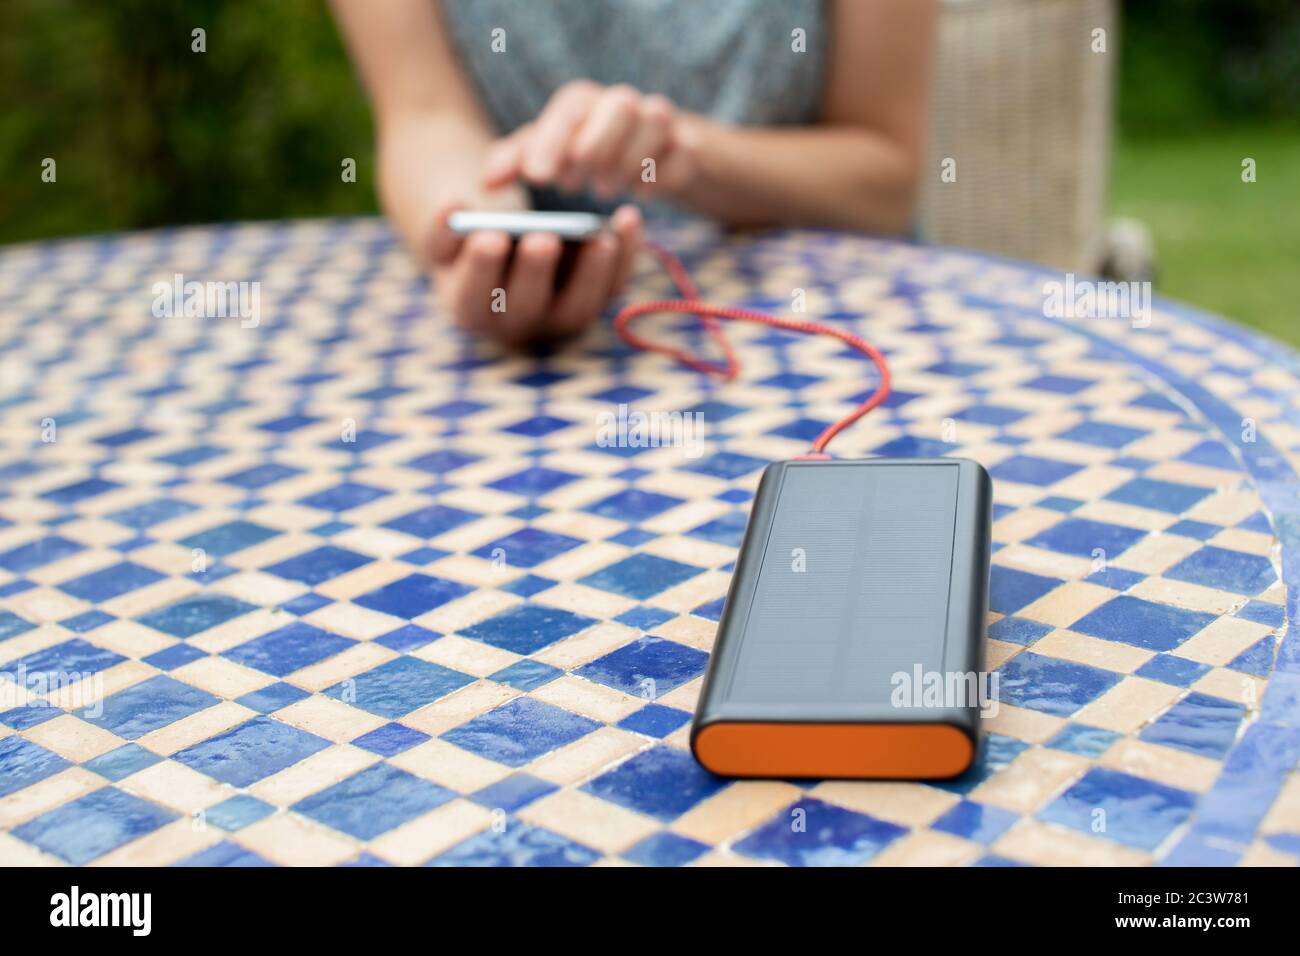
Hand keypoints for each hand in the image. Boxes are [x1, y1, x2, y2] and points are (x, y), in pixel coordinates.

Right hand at [426, 200, 644, 346]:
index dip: (481, 270)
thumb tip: (455, 207)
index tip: (488, 236)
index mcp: (471, 308)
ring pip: (578, 308)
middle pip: (527, 309)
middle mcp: (517, 323)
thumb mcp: (449, 229)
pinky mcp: (594, 300)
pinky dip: (626, 254)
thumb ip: (443, 222)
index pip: (473, 300)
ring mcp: (559, 317)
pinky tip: (627, 218)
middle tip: (543, 238)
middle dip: (535, 273)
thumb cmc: (472, 231)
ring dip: (592, 274)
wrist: (507, 236)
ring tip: (600, 236)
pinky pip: (614, 285)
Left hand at [482, 81, 699, 199]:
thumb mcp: (545, 156)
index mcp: (582, 103)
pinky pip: (684, 153)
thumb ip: (516, 162)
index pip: (570, 110)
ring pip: (656, 121)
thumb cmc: (581, 154)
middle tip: (577, 182)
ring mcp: (659, 123)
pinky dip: (664, 174)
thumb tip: (487, 182)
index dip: (554, 141)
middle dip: (597, 143)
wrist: (644, 156)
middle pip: (620, 104)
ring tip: (605, 189)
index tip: (538, 178)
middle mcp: (622, 104)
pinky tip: (640, 195)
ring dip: (630, 157)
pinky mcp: (686, 148)